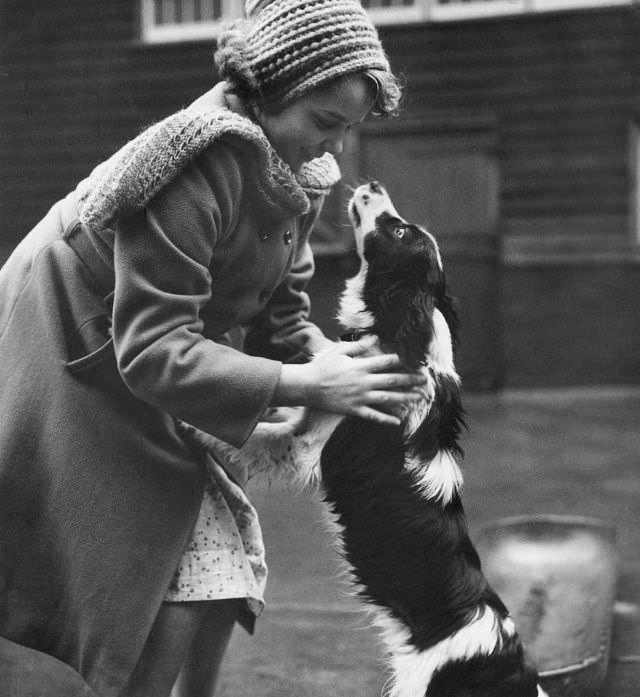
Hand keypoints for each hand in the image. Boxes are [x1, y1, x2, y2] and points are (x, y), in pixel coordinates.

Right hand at [274, 336, 426, 425]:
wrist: (306, 386)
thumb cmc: (322, 366)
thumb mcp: (339, 351)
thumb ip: (358, 346)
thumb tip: (376, 338)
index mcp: (361, 366)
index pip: (386, 362)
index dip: (401, 360)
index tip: (414, 360)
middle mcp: (364, 382)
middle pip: (392, 381)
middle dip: (410, 380)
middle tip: (425, 380)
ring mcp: (360, 397)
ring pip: (387, 399)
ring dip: (405, 398)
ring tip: (419, 398)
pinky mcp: (354, 409)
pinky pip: (373, 416)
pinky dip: (386, 419)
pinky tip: (398, 422)